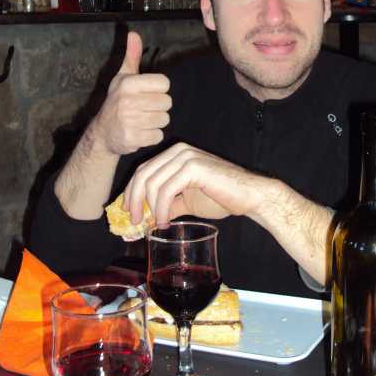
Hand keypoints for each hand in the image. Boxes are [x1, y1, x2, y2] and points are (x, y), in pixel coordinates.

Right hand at [91, 31, 171, 156]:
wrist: (103, 133)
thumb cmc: (117, 102)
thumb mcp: (122, 78)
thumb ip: (132, 56)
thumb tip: (134, 33)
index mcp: (128, 83)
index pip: (164, 83)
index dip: (159, 90)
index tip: (147, 94)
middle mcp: (127, 101)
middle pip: (167, 102)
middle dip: (158, 107)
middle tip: (145, 109)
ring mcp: (129, 120)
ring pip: (164, 119)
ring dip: (156, 122)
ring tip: (142, 120)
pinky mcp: (132, 138)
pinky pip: (157, 135)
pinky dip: (152, 136)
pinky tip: (140, 132)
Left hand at [124, 142, 269, 226]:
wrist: (249, 196)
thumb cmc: (221, 197)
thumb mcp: (187, 201)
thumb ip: (167, 205)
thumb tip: (146, 218)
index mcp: (175, 154)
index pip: (144, 170)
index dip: (131, 191)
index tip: (127, 211)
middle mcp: (178, 151)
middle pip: (143, 174)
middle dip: (134, 199)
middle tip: (133, 220)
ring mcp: (186, 157)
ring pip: (152, 182)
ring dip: (149, 208)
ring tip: (156, 224)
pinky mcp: (193, 167)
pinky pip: (166, 190)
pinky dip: (161, 208)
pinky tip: (165, 221)